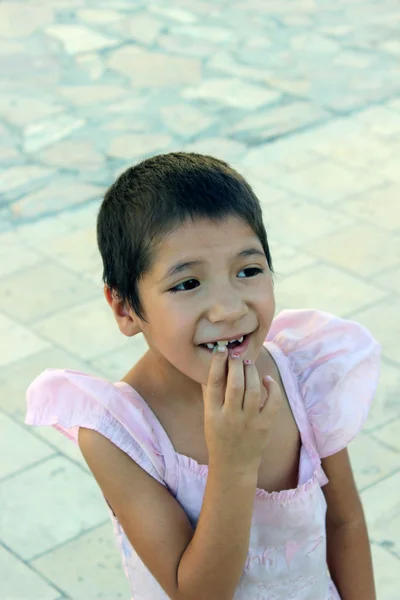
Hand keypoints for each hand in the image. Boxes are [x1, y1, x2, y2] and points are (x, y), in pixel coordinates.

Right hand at [203, 348, 280, 476]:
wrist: (233, 466)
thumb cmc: (219, 438)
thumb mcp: (208, 417)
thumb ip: (210, 394)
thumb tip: (213, 367)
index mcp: (212, 413)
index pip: (214, 383)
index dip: (218, 363)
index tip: (221, 350)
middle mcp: (230, 416)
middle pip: (235, 383)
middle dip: (236, 365)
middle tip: (236, 355)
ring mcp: (249, 422)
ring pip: (253, 390)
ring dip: (252, 372)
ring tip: (248, 363)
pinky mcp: (264, 426)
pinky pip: (272, 402)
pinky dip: (272, 387)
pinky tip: (266, 379)